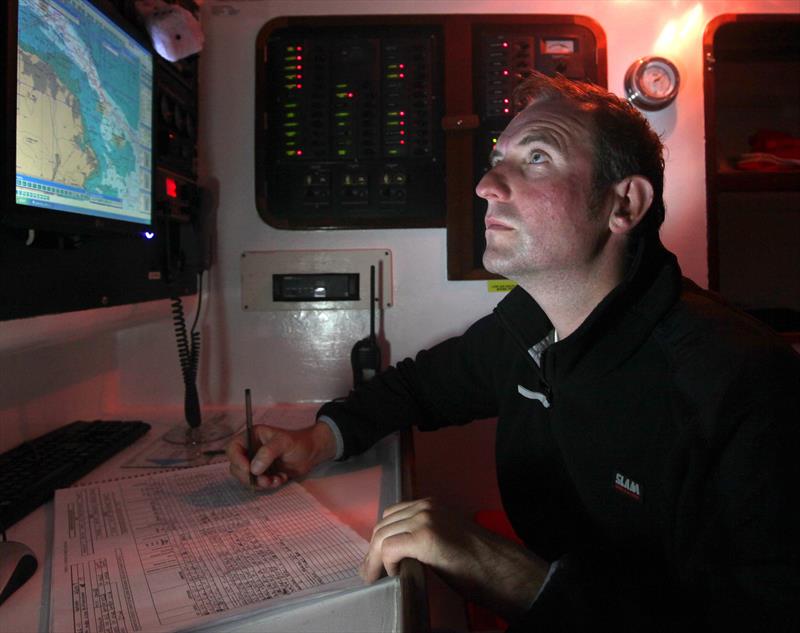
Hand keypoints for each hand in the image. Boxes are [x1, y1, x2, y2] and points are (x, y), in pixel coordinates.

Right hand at [226, 421, 335, 488]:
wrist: (312, 453)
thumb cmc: (298, 442)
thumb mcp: (283, 443)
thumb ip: (268, 453)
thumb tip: (253, 469)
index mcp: (251, 437)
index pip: (233, 448)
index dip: (237, 460)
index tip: (249, 470)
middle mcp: (250, 450)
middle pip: (236, 467)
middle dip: (249, 477)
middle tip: (265, 480)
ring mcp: (256, 463)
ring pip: (246, 478)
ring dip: (260, 483)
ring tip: (277, 479)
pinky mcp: (263, 474)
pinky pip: (257, 484)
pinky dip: (268, 485)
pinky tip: (281, 478)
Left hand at [361, 498, 548, 620]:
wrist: (500, 569)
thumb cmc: (477, 561)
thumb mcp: (444, 537)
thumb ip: (422, 535)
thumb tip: (397, 549)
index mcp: (430, 505)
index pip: (391, 516)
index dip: (380, 539)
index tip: (375, 560)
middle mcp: (425, 507)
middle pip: (383, 525)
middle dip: (373, 551)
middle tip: (369, 573)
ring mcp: (424, 520)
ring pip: (383, 536)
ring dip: (375, 559)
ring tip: (375, 578)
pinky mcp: (425, 537)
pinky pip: (390, 548)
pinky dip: (386, 563)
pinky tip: (394, 574)